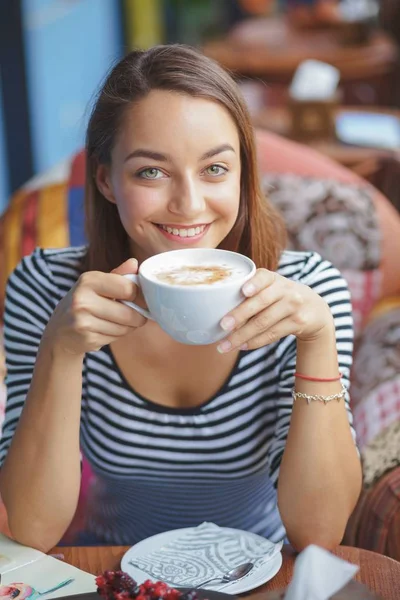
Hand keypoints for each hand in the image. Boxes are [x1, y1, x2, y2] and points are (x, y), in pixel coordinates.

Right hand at [43, 258, 146, 355]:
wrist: (59, 331)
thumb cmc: (85, 303)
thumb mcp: (98, 284)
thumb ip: (118, 275)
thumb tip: (134, 262)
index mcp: (88, 280)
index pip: (128, 288)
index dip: (139, 296)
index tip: (138, 299)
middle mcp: (82, 299)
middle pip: (129, 313)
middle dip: (137, 317)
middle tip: (134, 315)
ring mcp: (82, 320)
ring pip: (124, 328)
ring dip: (127, 328)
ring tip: (116, 322)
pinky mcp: (86, 339)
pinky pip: (115, 338)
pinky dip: (116, 336)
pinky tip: (105, 331)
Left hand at [217, 268, 333, 352]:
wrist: (315, 309)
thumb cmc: (281, 297)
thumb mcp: (272, 288)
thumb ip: (251, 293)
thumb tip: (219, 311)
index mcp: (273, 278)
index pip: (263, 277)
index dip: (254, 284)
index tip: (243, 291)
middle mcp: (285, 290)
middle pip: (260, 303)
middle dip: (239, 315)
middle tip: (222, 325)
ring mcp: (293, 306)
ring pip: (264, 323)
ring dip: (242, 336)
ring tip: (225, 345)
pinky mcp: (298, 323)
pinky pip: (272, 334)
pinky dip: (255, 341)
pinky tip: (242, 346)